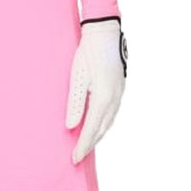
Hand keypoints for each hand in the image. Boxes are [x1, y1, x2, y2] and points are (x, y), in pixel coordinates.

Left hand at [66, 18, 126, 163]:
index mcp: (103, 98)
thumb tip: (71, 126)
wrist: (105, 32)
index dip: (82, 145)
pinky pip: (112, 113)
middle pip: (102, 129)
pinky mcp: (119, 88)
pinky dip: (103, 123)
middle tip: (78, 156)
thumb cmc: (88, 52)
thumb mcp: (77, 76)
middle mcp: (114, 99)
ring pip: (108, 122)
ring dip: (97, 135)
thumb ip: (75, 103)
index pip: (91, 129)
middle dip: (90, 144)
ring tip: (86, 144)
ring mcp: (119, 94)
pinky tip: (96, 124)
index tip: (74, 159)